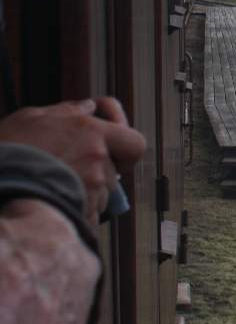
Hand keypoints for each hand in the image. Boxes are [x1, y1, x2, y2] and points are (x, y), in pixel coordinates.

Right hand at [0, 98, 145, 225]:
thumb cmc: (9, 150)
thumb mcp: (31, 118)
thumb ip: (66, 111)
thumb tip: (88, 107)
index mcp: (92, 132)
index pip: (135, 143)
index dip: (127, 150)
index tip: (112, 153)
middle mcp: (97, 159)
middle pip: (113, 172)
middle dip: (97, 174)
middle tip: (70, 173)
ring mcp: (91, 187)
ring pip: (101, 195)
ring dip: (85, 193)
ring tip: (52, 188)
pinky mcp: (82, 211)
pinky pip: (90, 216)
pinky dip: (77, 213)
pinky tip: (53, 206)